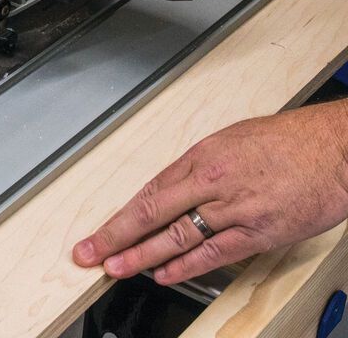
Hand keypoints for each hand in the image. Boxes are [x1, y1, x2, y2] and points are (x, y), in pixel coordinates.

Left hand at [73, 100, 347, 284]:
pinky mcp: (258, 232)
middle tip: (91, 253)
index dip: (121, 215)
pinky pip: (215, 253)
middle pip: (154, 213)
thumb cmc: (284, 140)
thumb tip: (174, 187)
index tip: (99, 230)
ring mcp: (234, 209)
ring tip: (117, 268)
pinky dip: (186, 265)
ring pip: (178, 237)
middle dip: (117, 236)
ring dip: (144, 256)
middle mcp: (212, 183)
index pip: (149, 191)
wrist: (330, 150)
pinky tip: (164, 274)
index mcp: (201, 157)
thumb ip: (199, 167)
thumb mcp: (229, 140)